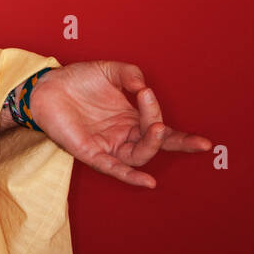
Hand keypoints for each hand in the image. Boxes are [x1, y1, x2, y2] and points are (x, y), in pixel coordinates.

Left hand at [29, 61, 211, 187]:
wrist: (47, 85)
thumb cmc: (78, 80)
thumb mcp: (111, 71)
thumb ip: (130, 75)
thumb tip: (143, 87)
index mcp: (133, 119)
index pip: (164, 132)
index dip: (185, 140)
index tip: (205, 143)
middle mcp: (124, 135)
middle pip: (154, 144)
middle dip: (165, 135)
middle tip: (159, 117)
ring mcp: (109, 145)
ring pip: (138, 156)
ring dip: (151, 144)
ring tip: (156, 125)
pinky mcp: (91, 153)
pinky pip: (113, 168)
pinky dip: (130, 176)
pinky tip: (148, 182)